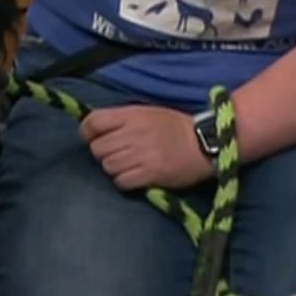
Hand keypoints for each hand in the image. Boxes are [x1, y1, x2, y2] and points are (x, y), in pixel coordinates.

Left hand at [79, 105, 213, 190]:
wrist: (208, 142)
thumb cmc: (175, 127)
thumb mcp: (147, 113)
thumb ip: (121, 120)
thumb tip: (94, 131)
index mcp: (131, 114)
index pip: (93, 122)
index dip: (88, 132)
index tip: (93, 138)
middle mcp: (133, 133)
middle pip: (97, 149)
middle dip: (103, 154)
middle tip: (118, 155)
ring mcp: (141, 154)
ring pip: (108, 166)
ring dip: (115, 169)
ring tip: (130, 166)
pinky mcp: (150, 174)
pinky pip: (121, 181)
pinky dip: (125, 181)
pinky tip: (137, 177)